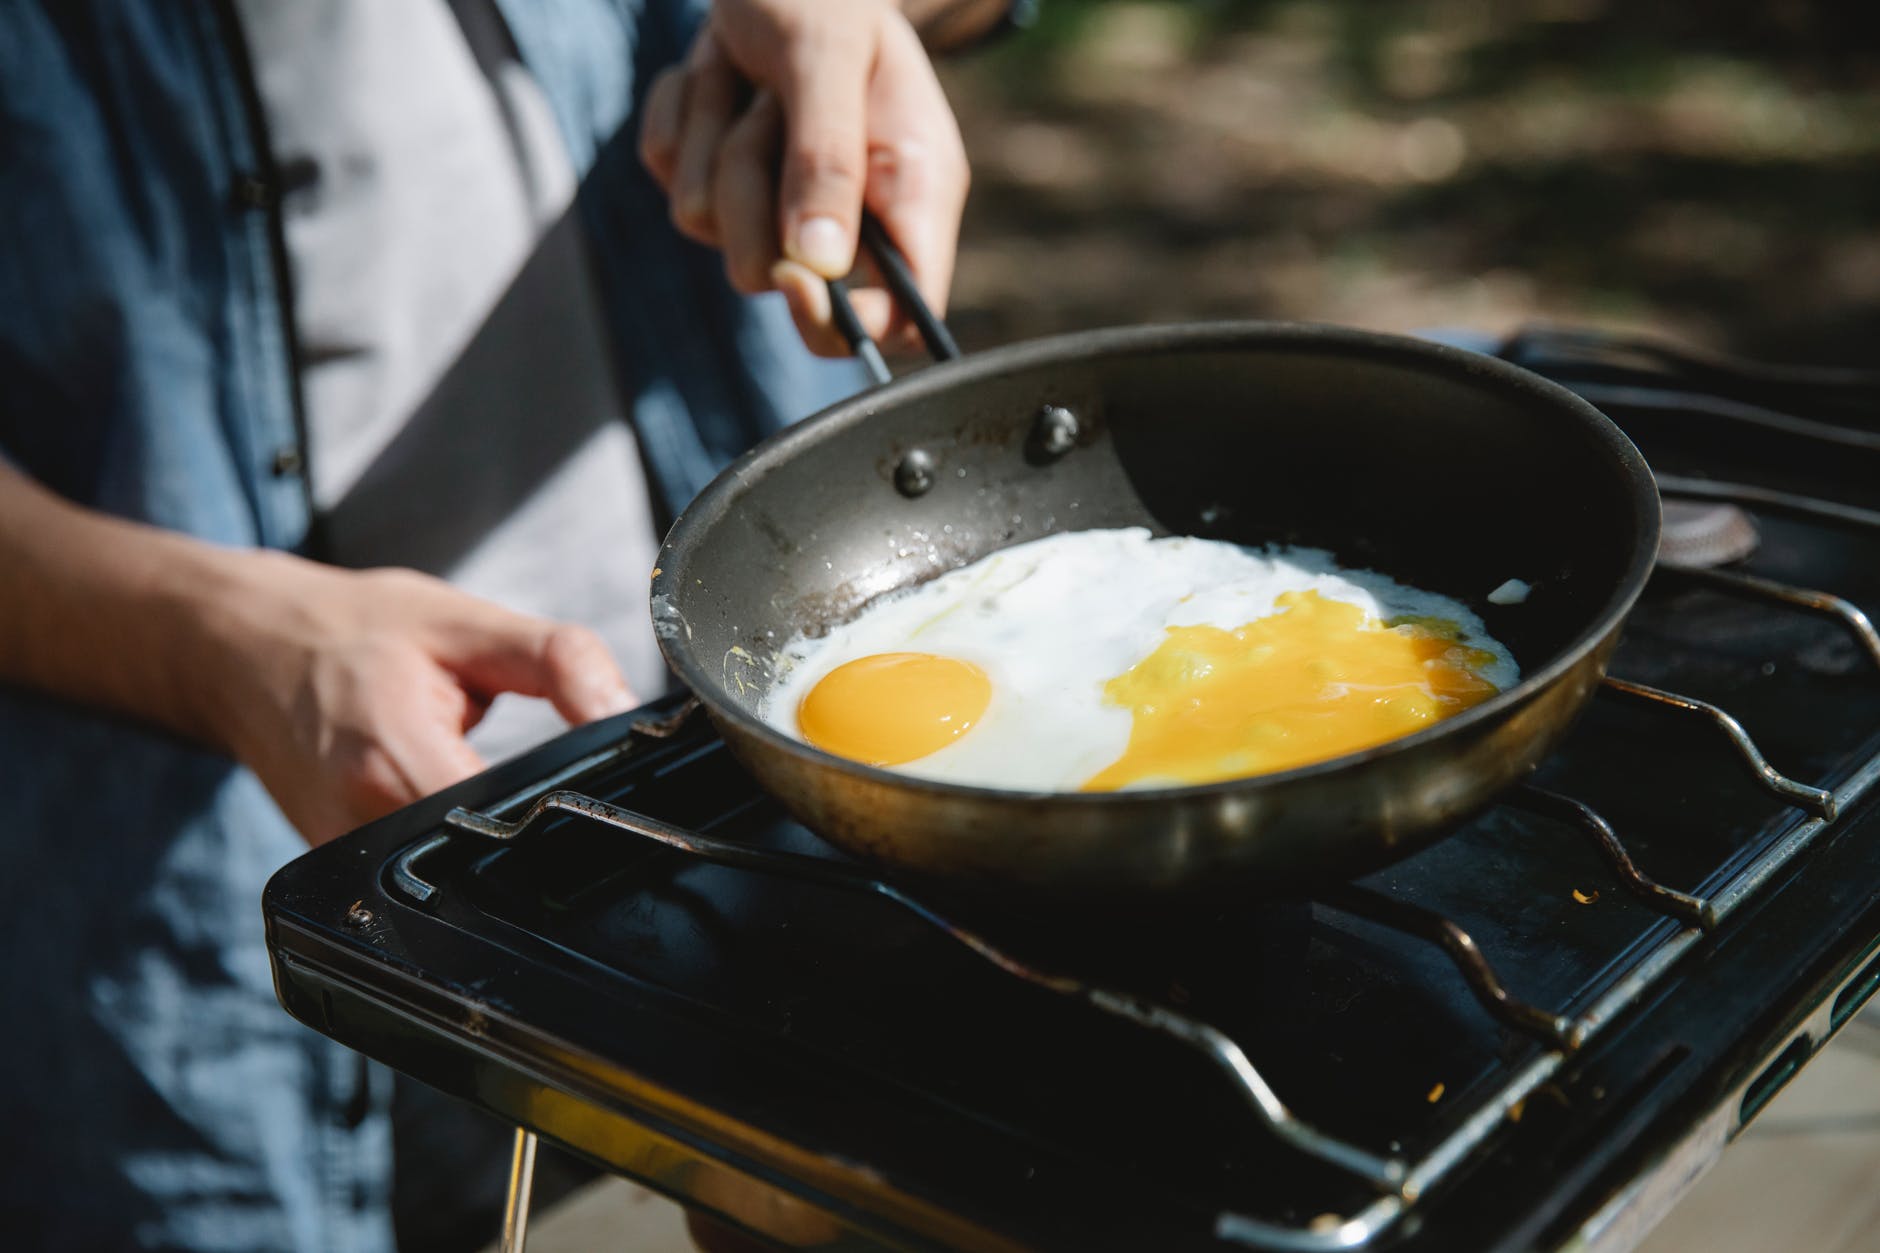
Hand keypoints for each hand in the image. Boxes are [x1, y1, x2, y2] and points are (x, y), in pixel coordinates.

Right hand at [202, 553, 632, 844]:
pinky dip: (451, 845)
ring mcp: (340, 857)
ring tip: (506, 787)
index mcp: (394, 759)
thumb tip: (625, 712)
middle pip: (486, 861)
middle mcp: (358, 823)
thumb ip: (558, 663)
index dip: (565, 812)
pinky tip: (464, 808)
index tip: (597, 790)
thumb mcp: (465, 623)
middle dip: (536, 829)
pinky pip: (417, 877)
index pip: (509, 821)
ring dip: (493, 840)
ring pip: (453, 878)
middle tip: (557, 780)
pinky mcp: (335, 870)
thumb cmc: (350, 631)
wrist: (240, 647)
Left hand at [638, 0, 968, 355]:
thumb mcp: (829, 55)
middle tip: (767, 117)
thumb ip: (828, 157)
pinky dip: (683, 118)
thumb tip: (819, 264)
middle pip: (785, 286)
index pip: (903, 316)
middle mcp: (851, 214)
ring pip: (714, 232)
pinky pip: (672, 181)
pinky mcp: (716, 182)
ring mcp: (777, 205)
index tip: (796, 280)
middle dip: (753, 205)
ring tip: (751, 79)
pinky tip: (719, 74)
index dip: (850, 323)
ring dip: (714, 142)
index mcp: (911, 192)